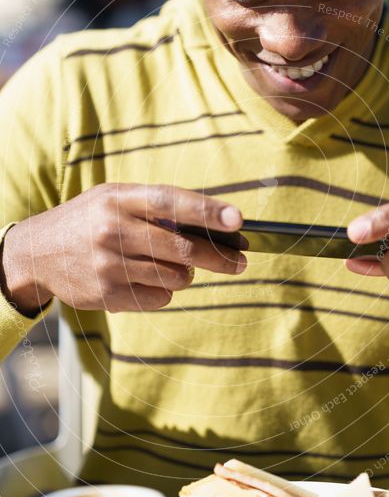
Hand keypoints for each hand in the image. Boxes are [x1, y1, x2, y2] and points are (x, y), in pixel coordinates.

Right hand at [0, 183, 246, 314]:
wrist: (39, 251)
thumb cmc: (91, 219)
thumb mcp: (115, 198)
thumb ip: (157, 207)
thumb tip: (215, 225)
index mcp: (119, 199)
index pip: (171, 202)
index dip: (208, 211)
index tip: (237, 220)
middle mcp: (113, 230)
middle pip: (182, 249)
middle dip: (219, 257)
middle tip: (240, 261)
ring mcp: (109, 265)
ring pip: (176, 277)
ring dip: (186, 275)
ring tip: (174, 266)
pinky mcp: (107, 295)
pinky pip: (160, 298)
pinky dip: (165, 291)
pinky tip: (147, 279)